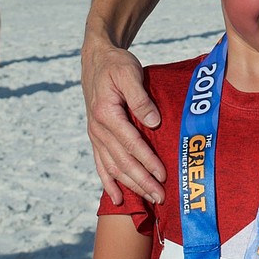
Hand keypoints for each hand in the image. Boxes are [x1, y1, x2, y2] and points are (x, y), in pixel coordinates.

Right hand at [82, 37, 164, 203]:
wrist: (96, 59)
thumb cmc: (116, 64)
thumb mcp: (129, 73)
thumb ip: (140, 98)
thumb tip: (154, 122)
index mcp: (107, 113)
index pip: (131, 143)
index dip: (147, 161)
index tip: (163, 175)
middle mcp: (98, 128)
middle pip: (122, 161)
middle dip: (142, 181)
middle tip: (161, 197)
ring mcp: (95, 134)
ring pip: (113, 167)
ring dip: (131, 185)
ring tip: (149, 199)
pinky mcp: (96, 136)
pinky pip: (101, 164)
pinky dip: (108, 182)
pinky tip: (117, 198)